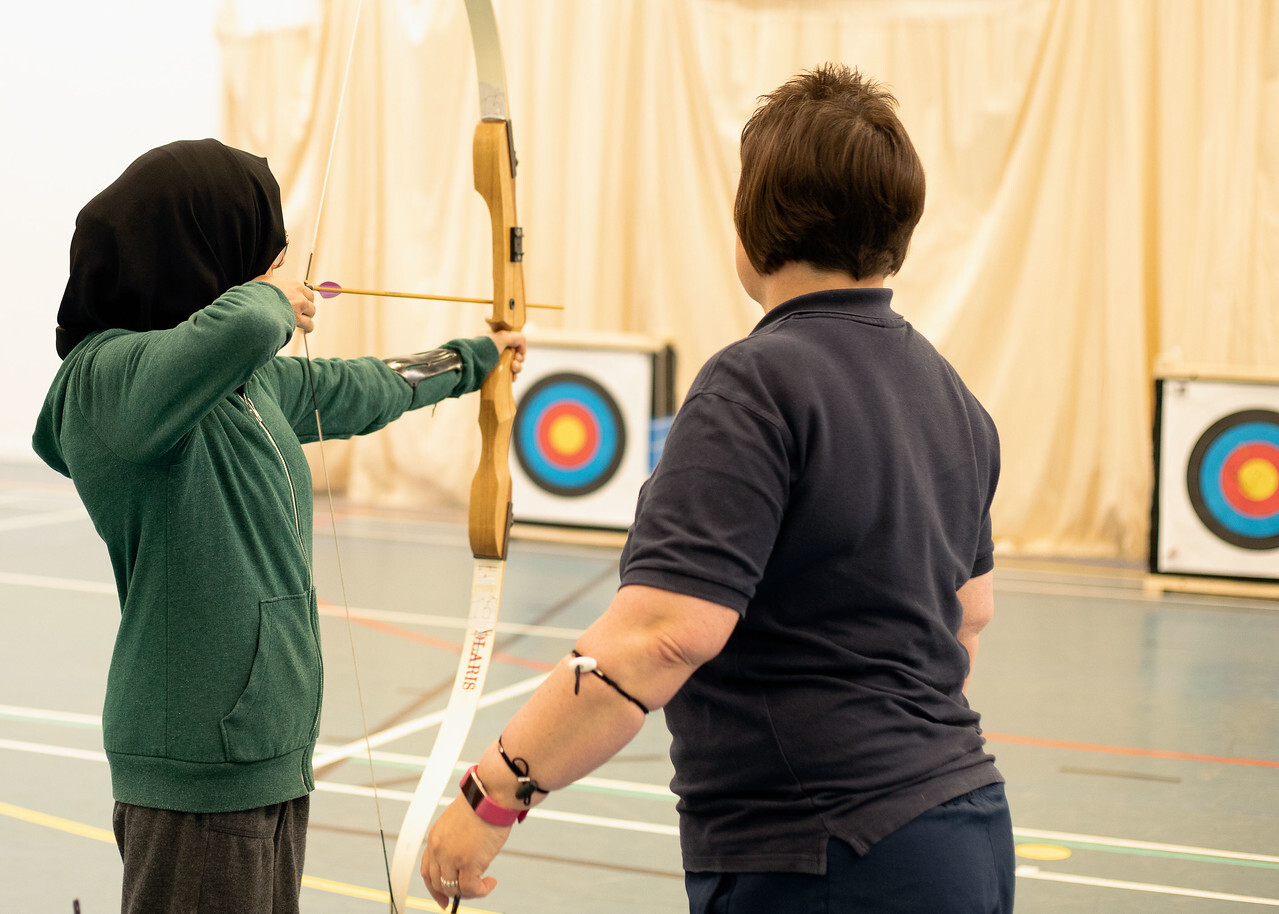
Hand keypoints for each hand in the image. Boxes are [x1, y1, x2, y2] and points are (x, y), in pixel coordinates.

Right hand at [254, 277, 315, 333]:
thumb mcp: (264, 280)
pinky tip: (305, 329)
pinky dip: (307, 327)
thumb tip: (272, 282)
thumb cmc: (255, 292)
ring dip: (307, 317)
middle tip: (299, 312)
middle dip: (306, 307)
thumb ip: (273, 282)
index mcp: (293, 284)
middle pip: (311, 300)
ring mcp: (299, 306)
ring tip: (302, 322)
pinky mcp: (297, 318)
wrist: (253, 304)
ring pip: (311, 312)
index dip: (302, 298)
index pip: (306, 291)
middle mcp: (298, 294)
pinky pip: (309, 325)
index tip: (298, 302)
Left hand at [422, 794, 508, 908]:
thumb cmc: (482, 803)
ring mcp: (451, 857)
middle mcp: (439, 849)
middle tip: (470, 893)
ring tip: (484, 884)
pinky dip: (481, 891)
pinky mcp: (468, 862)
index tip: (443, 898)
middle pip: (438, 883)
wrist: (490, 794)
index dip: (434, 888)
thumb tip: (466, 860)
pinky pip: (470, 888)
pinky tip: (490, 883)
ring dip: (470, 891)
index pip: (427, 871)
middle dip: (453, 893)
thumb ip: (456, 841)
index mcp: (435, 838)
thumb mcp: (459, 823)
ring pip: (453, 889)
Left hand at [487, 329, 526, 377]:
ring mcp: (493, 362)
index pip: (512, 339)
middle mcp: (493, 349)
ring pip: (512, 364)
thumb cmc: (483, 350)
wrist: (470, 368)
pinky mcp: (493, 374)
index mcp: (493, 337)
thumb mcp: (502, 337)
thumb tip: (522, 347)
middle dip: (519, 357)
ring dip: (518, 367)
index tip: (519, 350)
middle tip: (516, 359)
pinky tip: (513, 377)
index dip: (518, 345)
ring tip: (513, 368)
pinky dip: (513, 376)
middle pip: (514, 353)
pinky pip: (508, 375)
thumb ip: (517, 337)